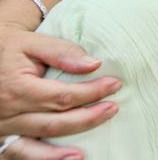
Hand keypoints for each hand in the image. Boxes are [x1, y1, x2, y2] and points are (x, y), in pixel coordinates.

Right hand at [0, 25, 120, 155]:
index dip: (92, 93)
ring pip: (35, 145)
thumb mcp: (32, 42)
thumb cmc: (10, 48)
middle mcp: (7, 112)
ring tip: (85, 153)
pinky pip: (18, 154)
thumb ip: (62, 52)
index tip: (114, 85)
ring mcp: (1, 128)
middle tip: (113, 109)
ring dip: (61, 153)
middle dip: (87, 118)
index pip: (63, 96)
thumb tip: (94, 64)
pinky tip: (64, 159)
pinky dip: (41, 159)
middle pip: (54, 123)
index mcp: (17, 88)